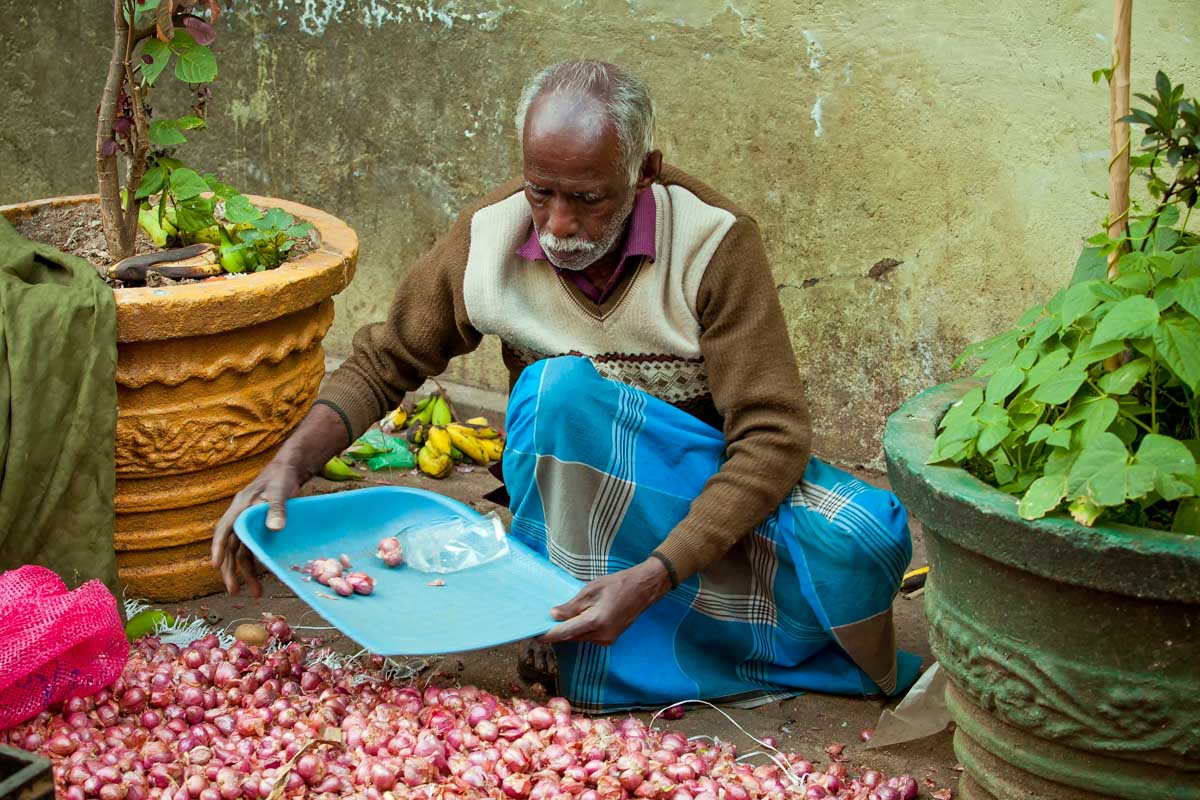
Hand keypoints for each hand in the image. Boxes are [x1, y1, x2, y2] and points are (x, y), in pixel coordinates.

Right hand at [211, 460, 306, 596]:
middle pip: (231, 548)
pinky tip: (261, 577)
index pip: (224, 530)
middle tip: (234, 592)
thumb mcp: (280, 490)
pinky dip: (256, 563)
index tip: (216, 566)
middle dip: (231, 571)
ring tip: (256, 593)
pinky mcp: (257, 528)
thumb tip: (275, 529)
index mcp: (239, 508)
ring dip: (246, 573)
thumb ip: (277, 508)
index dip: (219, 549)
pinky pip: (252, 549)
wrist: (289, 470)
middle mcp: (239, 518)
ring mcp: (247, 524)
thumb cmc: (282, 478)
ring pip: (242, 552)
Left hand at [540, 559, 672, 645]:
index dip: (548, 635)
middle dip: (557, 631)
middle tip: (542, 623)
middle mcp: (601, 636)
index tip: (534, 635)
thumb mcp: (591, 589)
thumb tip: (554, 615)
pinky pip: (589, 636)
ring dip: (569, 630)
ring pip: (580, 637)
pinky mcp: (610, 638)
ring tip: (558, 618)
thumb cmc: (617, 584)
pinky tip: (577, 618)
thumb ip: (572, 605)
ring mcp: (607, 639)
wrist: (643, 589)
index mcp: (595, 622)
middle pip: (572, 636)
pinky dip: (580, 629)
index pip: (565, 632)